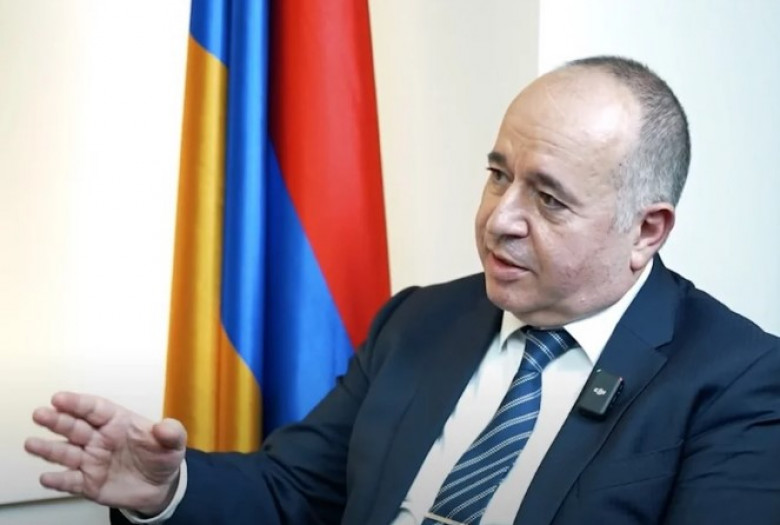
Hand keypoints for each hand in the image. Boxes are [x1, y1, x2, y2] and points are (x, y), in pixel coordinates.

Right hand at [25, 392, 186, 515]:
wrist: (161, 487)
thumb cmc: (162, 456)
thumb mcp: (174, 443)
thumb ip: (171, 433)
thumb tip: (164, 427)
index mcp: (117, 422)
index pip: (95, 409)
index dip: (78, 403)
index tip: (59, 398)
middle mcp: (99, 439)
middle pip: (75, 427)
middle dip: (57, 420)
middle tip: (40, 414)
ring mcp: (92, 461)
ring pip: (66, 453)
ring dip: (48, 449)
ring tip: (31, 444)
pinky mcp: (89, 483)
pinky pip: (70, 482)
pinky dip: (58, 480)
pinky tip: (47, 477)